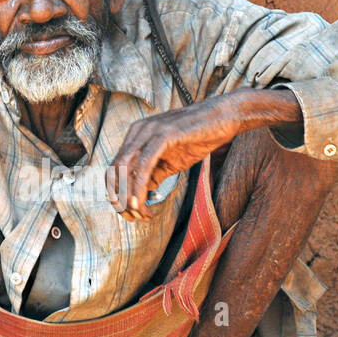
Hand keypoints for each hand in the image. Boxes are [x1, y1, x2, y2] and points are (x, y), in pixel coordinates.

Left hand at [107, 94, 242, 220]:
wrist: (223, 119)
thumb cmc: (198, 137)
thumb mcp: (171, 161)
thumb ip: (154, 174)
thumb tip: (141, 193)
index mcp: (136, 135)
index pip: (115, 167)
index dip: (116, 193)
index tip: (128, 213)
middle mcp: (137, 131)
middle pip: (115, 170)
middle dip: (119, 198)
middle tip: (132, 217)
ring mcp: (149, 131)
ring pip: (125, 168)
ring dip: (128, 196)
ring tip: (138, 213)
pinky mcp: (163, 135)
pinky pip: (144, 165)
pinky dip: (139, 186)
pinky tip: (142, 202)